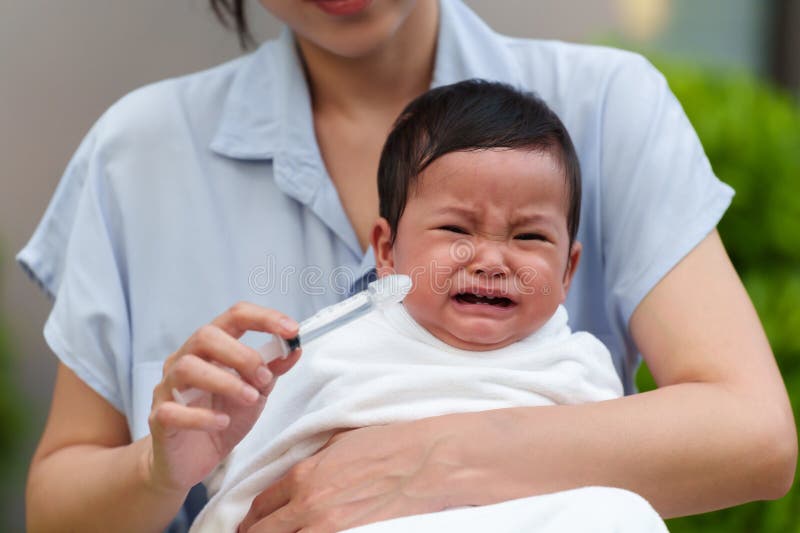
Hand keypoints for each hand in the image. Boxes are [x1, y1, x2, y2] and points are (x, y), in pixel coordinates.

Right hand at [147, 302, 301, 493]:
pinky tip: (222, 422)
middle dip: (241, 354)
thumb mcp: (255, 393)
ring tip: (250, 398)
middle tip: (263, 378)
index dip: (264, 318)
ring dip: (225, 381)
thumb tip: (294, 349)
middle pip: (205, 335)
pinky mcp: (158, 419)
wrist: (190, 462)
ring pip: (186, 368)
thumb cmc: (221, 420)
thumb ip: (271, 370)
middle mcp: (184, 361)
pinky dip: (201, 417)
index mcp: (210, 349)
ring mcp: (168, 389)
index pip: (234, 317)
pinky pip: (172, 410)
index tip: (291, 330)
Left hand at [238, 420, 463, 532]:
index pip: (261, 503)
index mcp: (304, 474)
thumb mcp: (340, 442)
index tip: (251, 521)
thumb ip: (314, 460)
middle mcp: (308, 502)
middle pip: (262, 531)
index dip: (252, 516)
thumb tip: (302, 471)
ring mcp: (327, 525)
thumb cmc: (387, 444)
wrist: (423, 461)